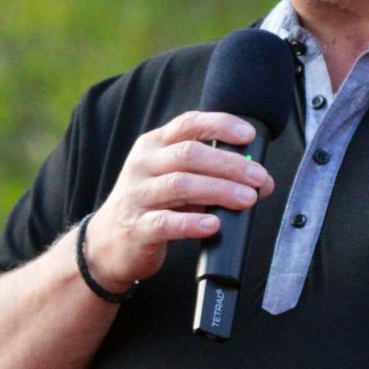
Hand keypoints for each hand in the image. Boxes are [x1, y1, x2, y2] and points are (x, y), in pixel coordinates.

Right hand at [82, 110, 274, 293]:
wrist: (107, 244)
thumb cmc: (151, 207)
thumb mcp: (174, 181)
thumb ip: (211, 176)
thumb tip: (261, 181)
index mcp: (153, 146)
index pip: (187, 124)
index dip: (220, 125)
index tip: (248, 135)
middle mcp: (142, 165)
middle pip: (189, 154)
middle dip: (229, 164)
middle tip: (259, 177)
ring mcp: (136, 195)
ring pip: (180, 185)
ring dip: (219, 190)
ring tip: (246, 199)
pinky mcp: (136, 227)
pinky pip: (165, 222)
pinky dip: (192, 222)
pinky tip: (213, 224)